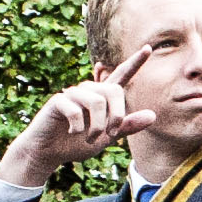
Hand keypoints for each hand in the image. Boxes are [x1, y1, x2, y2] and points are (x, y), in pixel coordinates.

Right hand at [0, 42, 156, 188]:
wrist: (48, 153)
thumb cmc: (76, 144)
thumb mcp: (107, 138)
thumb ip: (127, 126)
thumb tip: (153, 115)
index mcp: (103, 97)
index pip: (121, 76)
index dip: (135, 63)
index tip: (148, 48)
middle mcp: (89, 91)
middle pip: (114, 91)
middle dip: (117, 116)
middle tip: (111, 135)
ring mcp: (72, 94)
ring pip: (97, 101)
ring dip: (97, 126)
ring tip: (90, 139)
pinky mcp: (57, 101)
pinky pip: (74, 109)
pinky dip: (78, 126)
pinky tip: (72, 132)